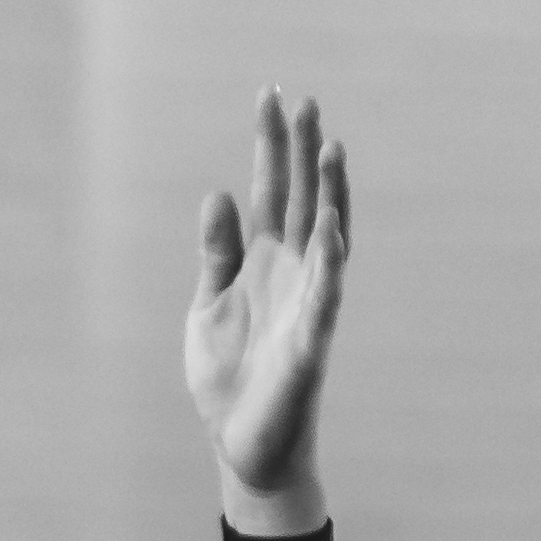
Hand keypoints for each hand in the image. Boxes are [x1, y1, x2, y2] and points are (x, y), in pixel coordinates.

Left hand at [182, 90, 351, 532]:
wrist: (241, 444)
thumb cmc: (230, 377)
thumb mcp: (210, 303)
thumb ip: (218, 252)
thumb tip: (220, 193)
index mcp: (265, 262)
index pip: (272, 191)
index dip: (272, 145)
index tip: (273, 96)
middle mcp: (293, 273)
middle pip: (301, 199)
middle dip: (303, 151)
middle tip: (305, 99)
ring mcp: (307, 303)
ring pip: (325, 236)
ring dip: (329, 192)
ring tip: (329, 146)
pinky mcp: (311, 341)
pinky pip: (325, 293)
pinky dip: (329, 258)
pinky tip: (329, 223)